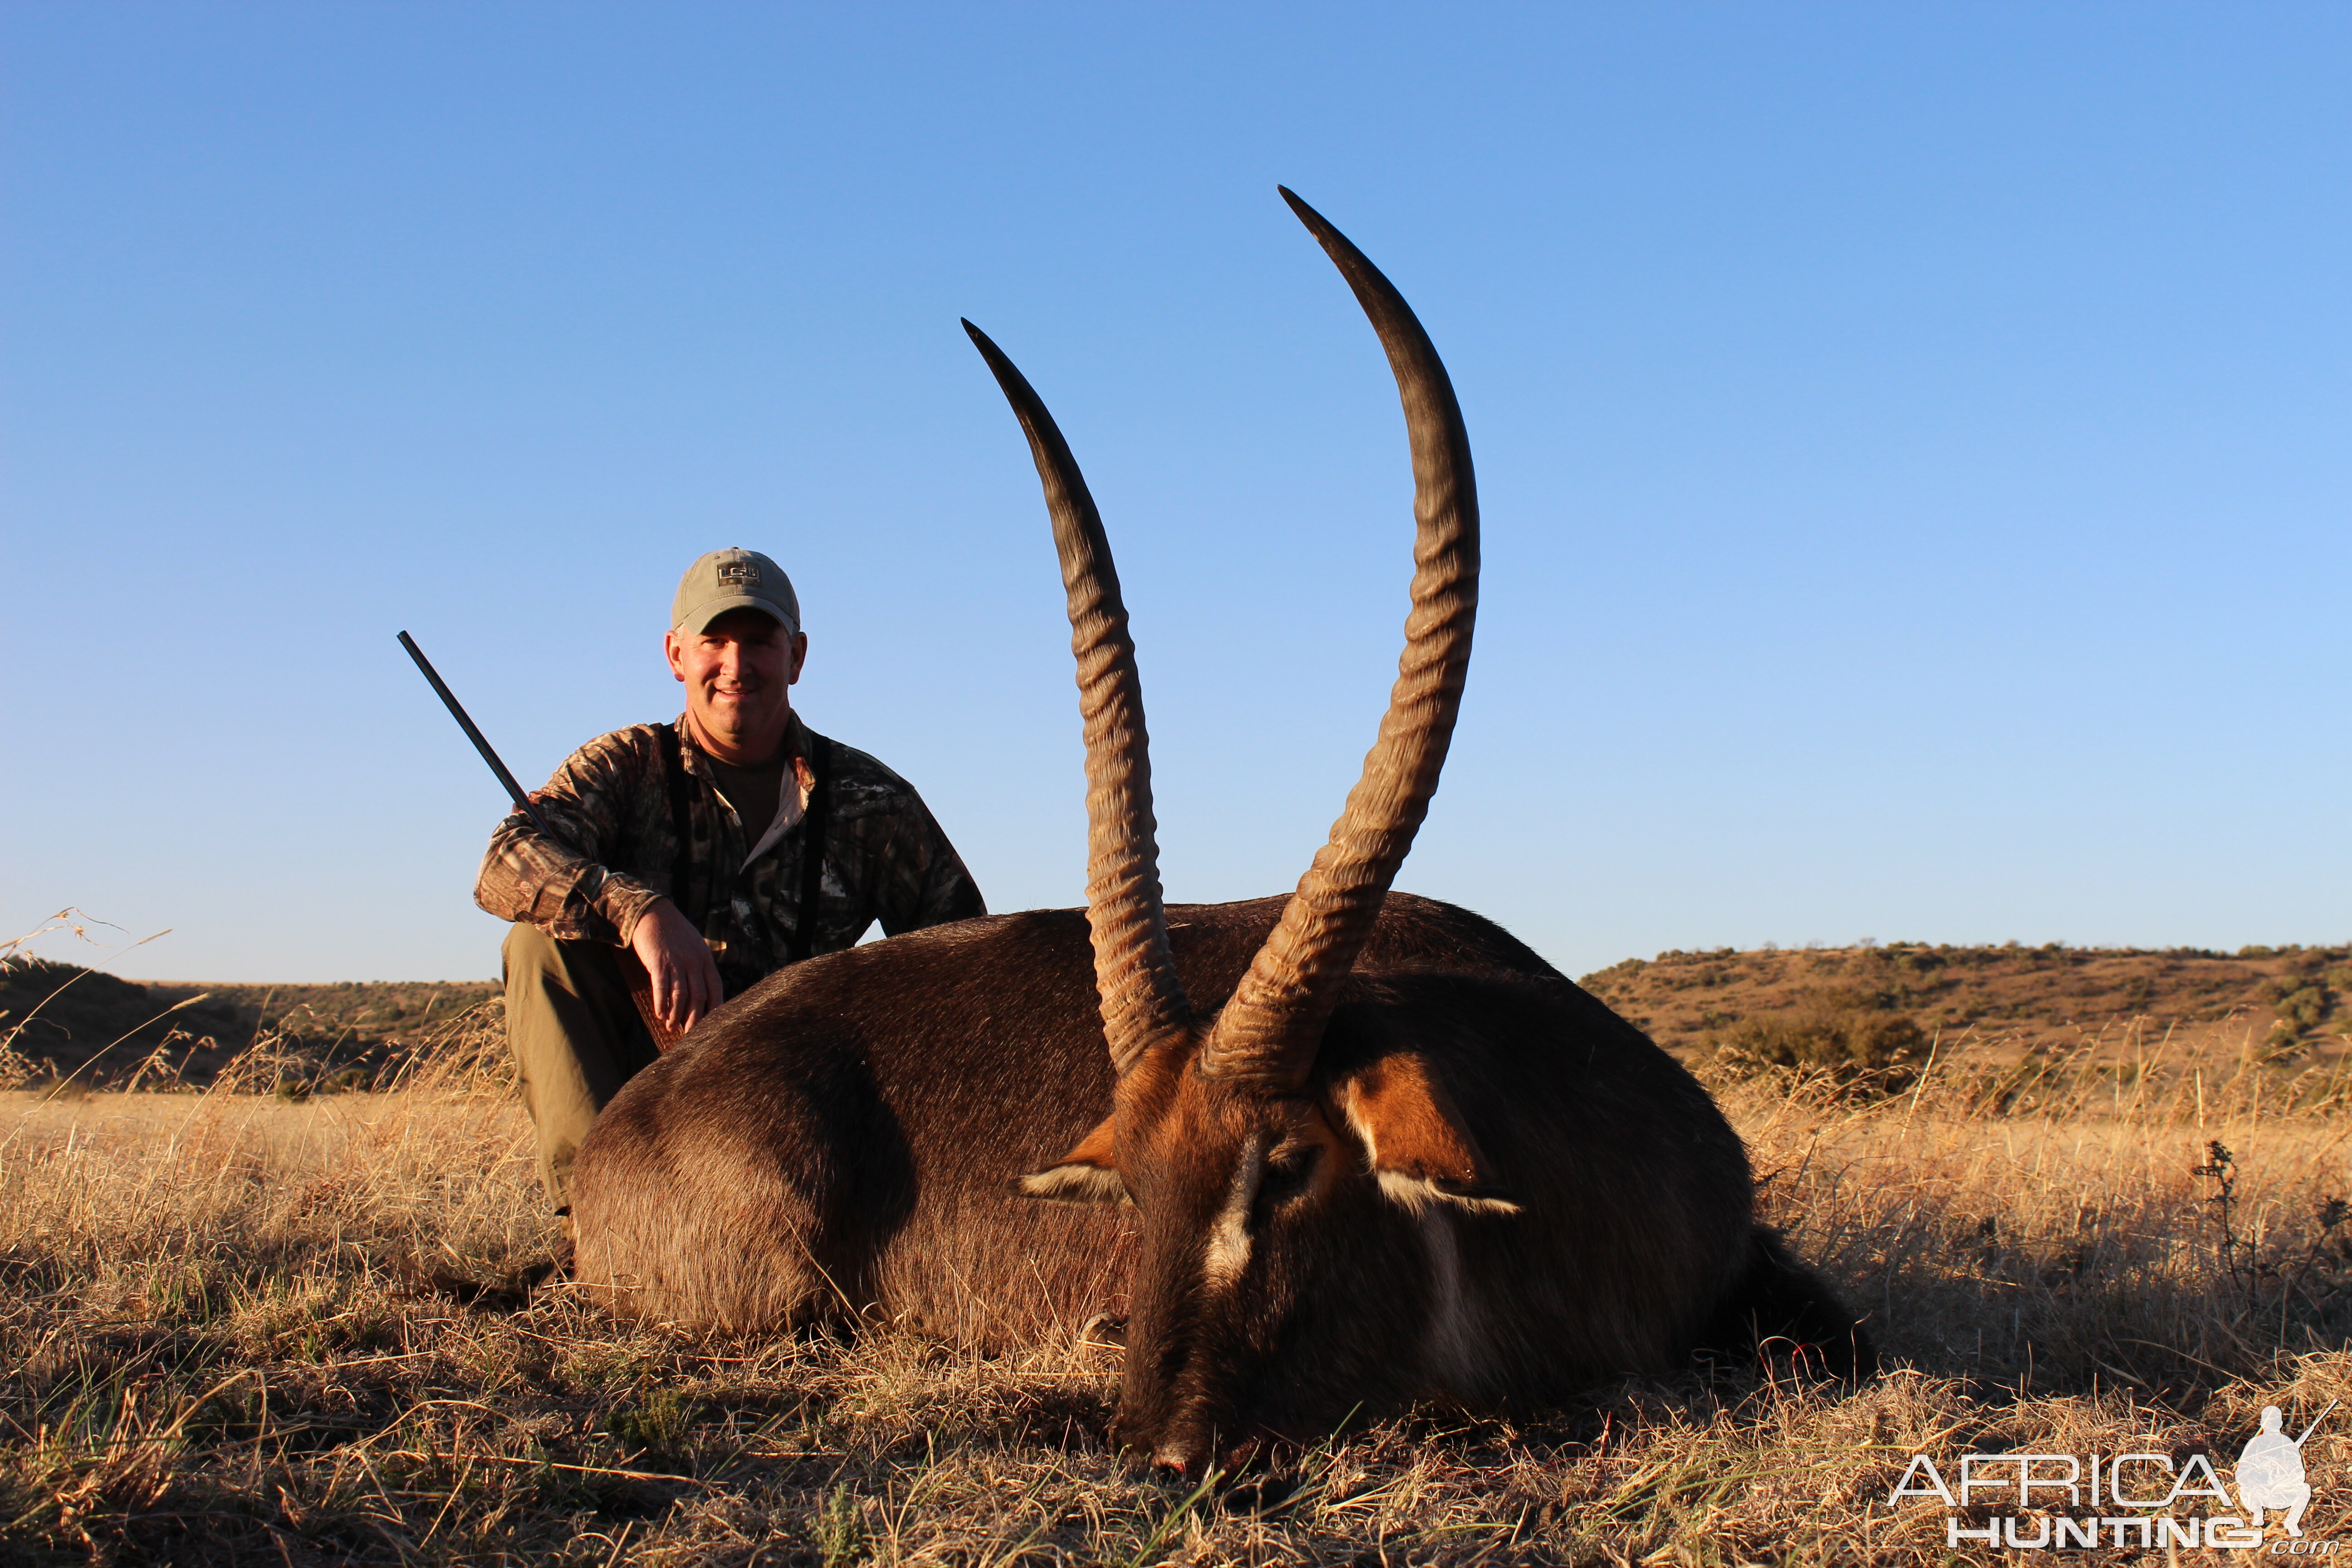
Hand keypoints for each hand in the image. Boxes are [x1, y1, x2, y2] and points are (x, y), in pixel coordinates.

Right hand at [629, 899, 723, 1034]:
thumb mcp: (694, 945)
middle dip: (695, 1018)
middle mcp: (694, 962)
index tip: (713, 1023)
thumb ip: (699, 965)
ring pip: (680, 995)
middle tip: (690, 1034)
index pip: (715, 987)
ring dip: (676, 1014)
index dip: (715, 1007)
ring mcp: (676, 962)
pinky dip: (661, 1003)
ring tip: (671, 1027)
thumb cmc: (673, 932)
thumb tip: (700, 988)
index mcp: (705, 958)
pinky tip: (660, 1014)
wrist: (653, 913)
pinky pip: (661, 987)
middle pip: (698, 996)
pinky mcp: (659, 962)